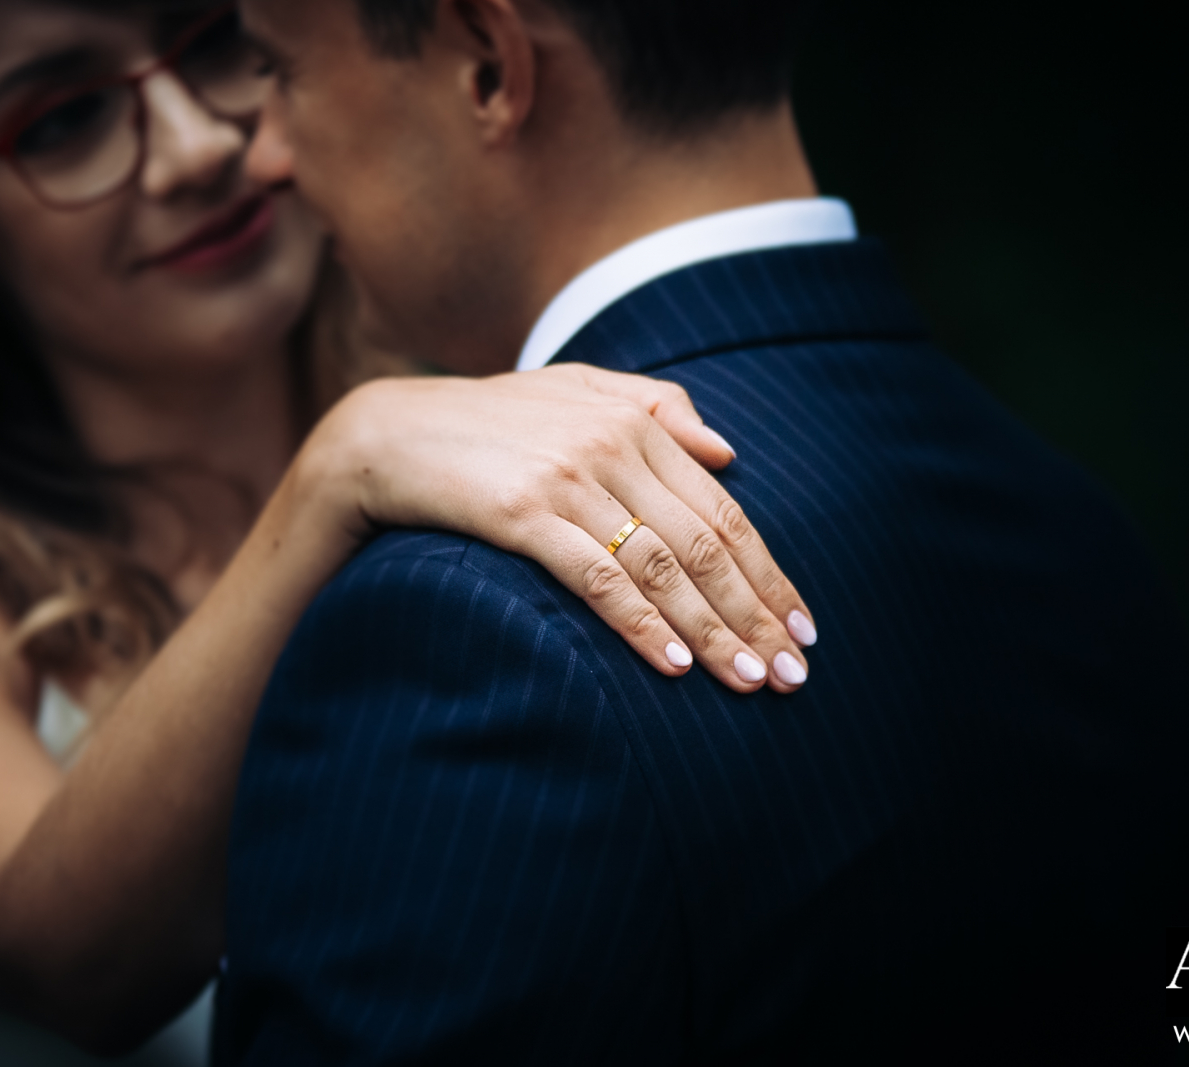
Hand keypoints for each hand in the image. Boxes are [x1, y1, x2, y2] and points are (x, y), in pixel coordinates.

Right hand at [307, 365, 817, 694]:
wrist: (386, 433)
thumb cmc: (486, 424)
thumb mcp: (572, 392)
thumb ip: (654, 406)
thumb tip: (728, 448)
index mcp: (635, 421)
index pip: (723, 511)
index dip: (769, 574)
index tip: (801, 628)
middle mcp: (611, 445)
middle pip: (705, 545)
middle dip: (754, 616)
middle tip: (791, 675)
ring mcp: (567, 478)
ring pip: (662, 566)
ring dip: (712, 630)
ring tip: (748, 681)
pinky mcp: (522, 512)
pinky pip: (598, 577)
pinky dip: (641, 623)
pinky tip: (672, 664)